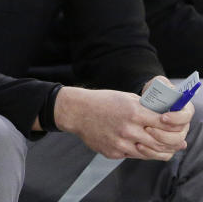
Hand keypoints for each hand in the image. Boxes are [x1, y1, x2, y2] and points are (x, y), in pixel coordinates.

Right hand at [55, 86, 187, 160]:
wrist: (77, 111)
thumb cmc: (101, 102)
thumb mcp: (125, 98)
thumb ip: (145, 108)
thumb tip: (164, 117)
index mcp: (134, 113)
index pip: (165, 125)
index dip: (174, 128)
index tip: (175, 128)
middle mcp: (129, 130)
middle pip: (160, 143)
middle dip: (169, 143)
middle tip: (173, 141)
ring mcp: (121, 143)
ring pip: (148, 153)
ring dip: (154, 149)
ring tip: (155, 143)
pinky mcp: (113, 152)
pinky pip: (131, 155)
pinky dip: (135, 150)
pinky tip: (132, 142)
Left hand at [138, 75, 193, 158]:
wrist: (146, 103)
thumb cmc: (153, 92)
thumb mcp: (158, 84)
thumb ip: (163, 83)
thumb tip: (166, 87)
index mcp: (185, 110)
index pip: (186, 117)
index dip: (175, 119)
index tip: (162, 117)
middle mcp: (183, 125)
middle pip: (179, 135)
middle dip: (163, 133)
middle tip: (148, 128)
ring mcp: (176, 136)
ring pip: (172, 146)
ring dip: (157, 142)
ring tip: (141, 136)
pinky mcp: (166, 145)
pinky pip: (164, 153)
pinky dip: (152, 152)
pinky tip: (139, 146)